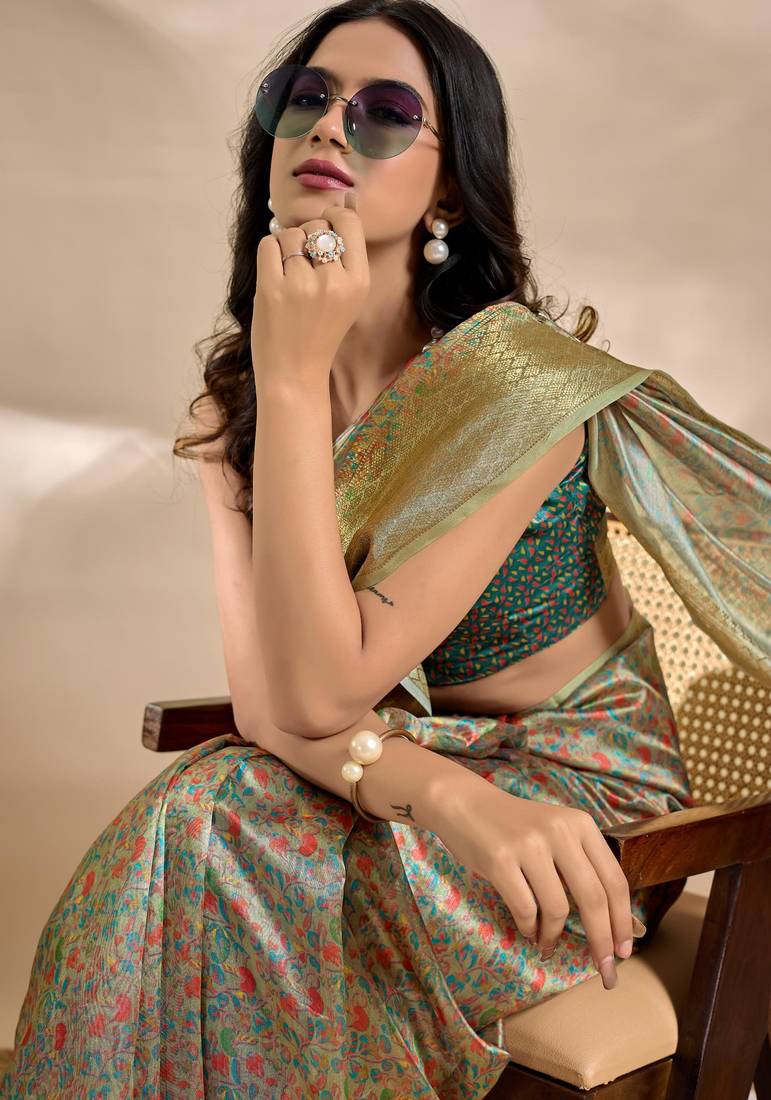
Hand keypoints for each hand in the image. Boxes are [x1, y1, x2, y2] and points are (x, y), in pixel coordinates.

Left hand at [251, 191, 369, 388]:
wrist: (295, 374)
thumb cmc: (320, 332)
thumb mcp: (348, 295)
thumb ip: (347, 252)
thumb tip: (347, 198)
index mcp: (359, 282)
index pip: (348, 222)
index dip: (333, 216)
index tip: (324, 228)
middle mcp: (334, 281)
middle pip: (316, 226)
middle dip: (305, 238)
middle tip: (303, 268)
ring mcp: (302, 285)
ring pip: (289, 234)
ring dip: (285, 249)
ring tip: (288, 278)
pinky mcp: (272, 289)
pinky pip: (268, 245)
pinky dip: (268, 256)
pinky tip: (273, 278)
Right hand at [434, 778, 637, 989]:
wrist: (466, 804)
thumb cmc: (515, 825)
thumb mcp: (557, 831)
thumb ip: (581, 863)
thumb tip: (609, 921)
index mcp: (580, 824)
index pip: (614, 879)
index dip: (623, 920)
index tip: (624, 950)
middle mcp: (560, 831)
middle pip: (593, 898)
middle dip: (601, 941)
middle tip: (604, 969)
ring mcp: (529, 845)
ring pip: (557, 909)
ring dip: (554, 936)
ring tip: (547, 944)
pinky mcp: (499, 860)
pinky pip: (525, 909)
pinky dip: (530, 928)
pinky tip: (528, 931)